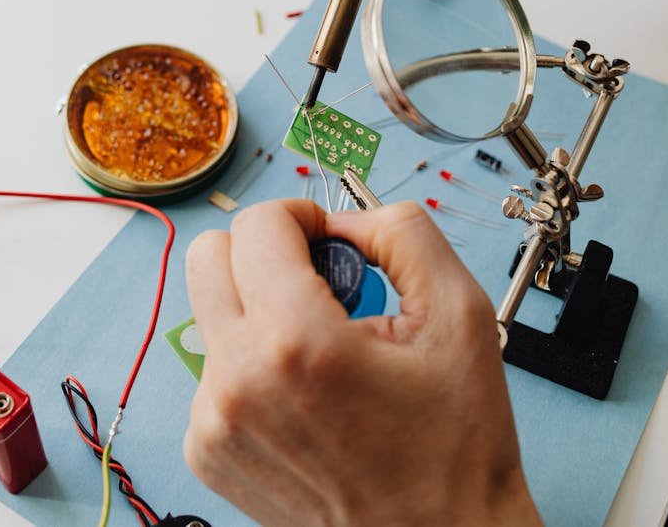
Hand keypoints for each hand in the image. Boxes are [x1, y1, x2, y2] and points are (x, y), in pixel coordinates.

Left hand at [184, 200, 541, 526]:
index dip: (301, 214)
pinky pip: (213, 367)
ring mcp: (213, 423)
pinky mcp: (207, 453)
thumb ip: (402, 233)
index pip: (257, 225)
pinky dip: (254, 360)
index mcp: (296, 343)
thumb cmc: (454, 446)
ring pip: (211, 311)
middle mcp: (237, 382)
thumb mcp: (459, 313)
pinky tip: (307, 391)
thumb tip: (345, 221)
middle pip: (208, 256)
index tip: (328, 238)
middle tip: (317, 280)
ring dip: (260, 307)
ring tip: (325, 350)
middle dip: (264, 250)